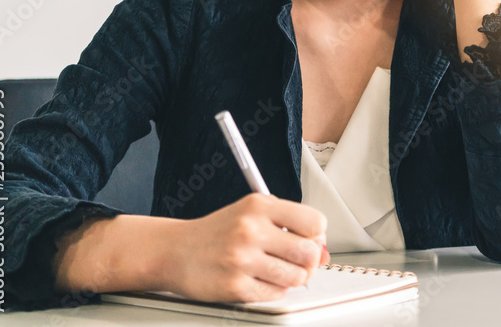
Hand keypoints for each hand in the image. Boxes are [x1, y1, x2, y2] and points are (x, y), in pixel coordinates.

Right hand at [166, 193, 329, 303]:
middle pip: (309, 252)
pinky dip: (274, 289)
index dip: (317, 234)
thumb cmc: (219, 232)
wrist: (176, 251)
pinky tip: (260, 278)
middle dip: (309, 260)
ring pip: (297, 276)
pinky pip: (276, 294)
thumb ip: (290, 225)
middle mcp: (251, 230)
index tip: (310, 238)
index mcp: (259, 206)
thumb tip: (324, 251)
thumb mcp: (253, 214)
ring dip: (292, 277)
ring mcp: (242, 259)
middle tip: (297, 259)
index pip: (314, 221)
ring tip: (277, 269)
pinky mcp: (235, 286)